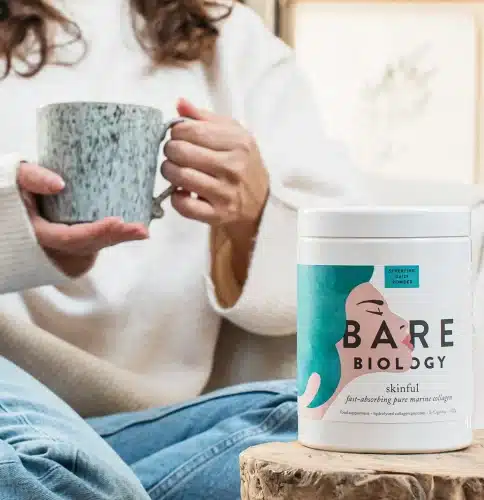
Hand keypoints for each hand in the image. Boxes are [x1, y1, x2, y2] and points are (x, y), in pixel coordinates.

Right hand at [18, 163, 148, 277]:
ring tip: (141, 231)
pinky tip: (129, 231)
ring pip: (93, 247)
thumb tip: (59, 183)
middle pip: (87, 246)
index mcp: (37, 233)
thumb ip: (32, 178)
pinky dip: (110, 238)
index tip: (118, 221)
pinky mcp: (70, 243)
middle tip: (141, 230)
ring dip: (118, 240)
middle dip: (116, 238)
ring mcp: (60, 248)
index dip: (95, 232)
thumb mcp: (16, 178)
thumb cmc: (13, 190)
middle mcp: (50, 246)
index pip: (70, 237)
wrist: (8, 205)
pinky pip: (92, 244)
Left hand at [162, 99, 268, 280]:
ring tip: (174, 170)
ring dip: (169, 172)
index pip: (190, 130)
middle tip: (175, 154)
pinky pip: (184, 205)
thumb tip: (180, 103)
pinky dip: (175, 197)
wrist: (260, 201)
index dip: (176, 132)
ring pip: (179, 176)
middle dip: (170, 150)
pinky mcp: (217, 214)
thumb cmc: (241, 163)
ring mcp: (225, 193)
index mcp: (238, 143)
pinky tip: (181, 191)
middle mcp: (233, 167)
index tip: (179, 137)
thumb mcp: (232, 134)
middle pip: (180, 152)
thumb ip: (204, 118)